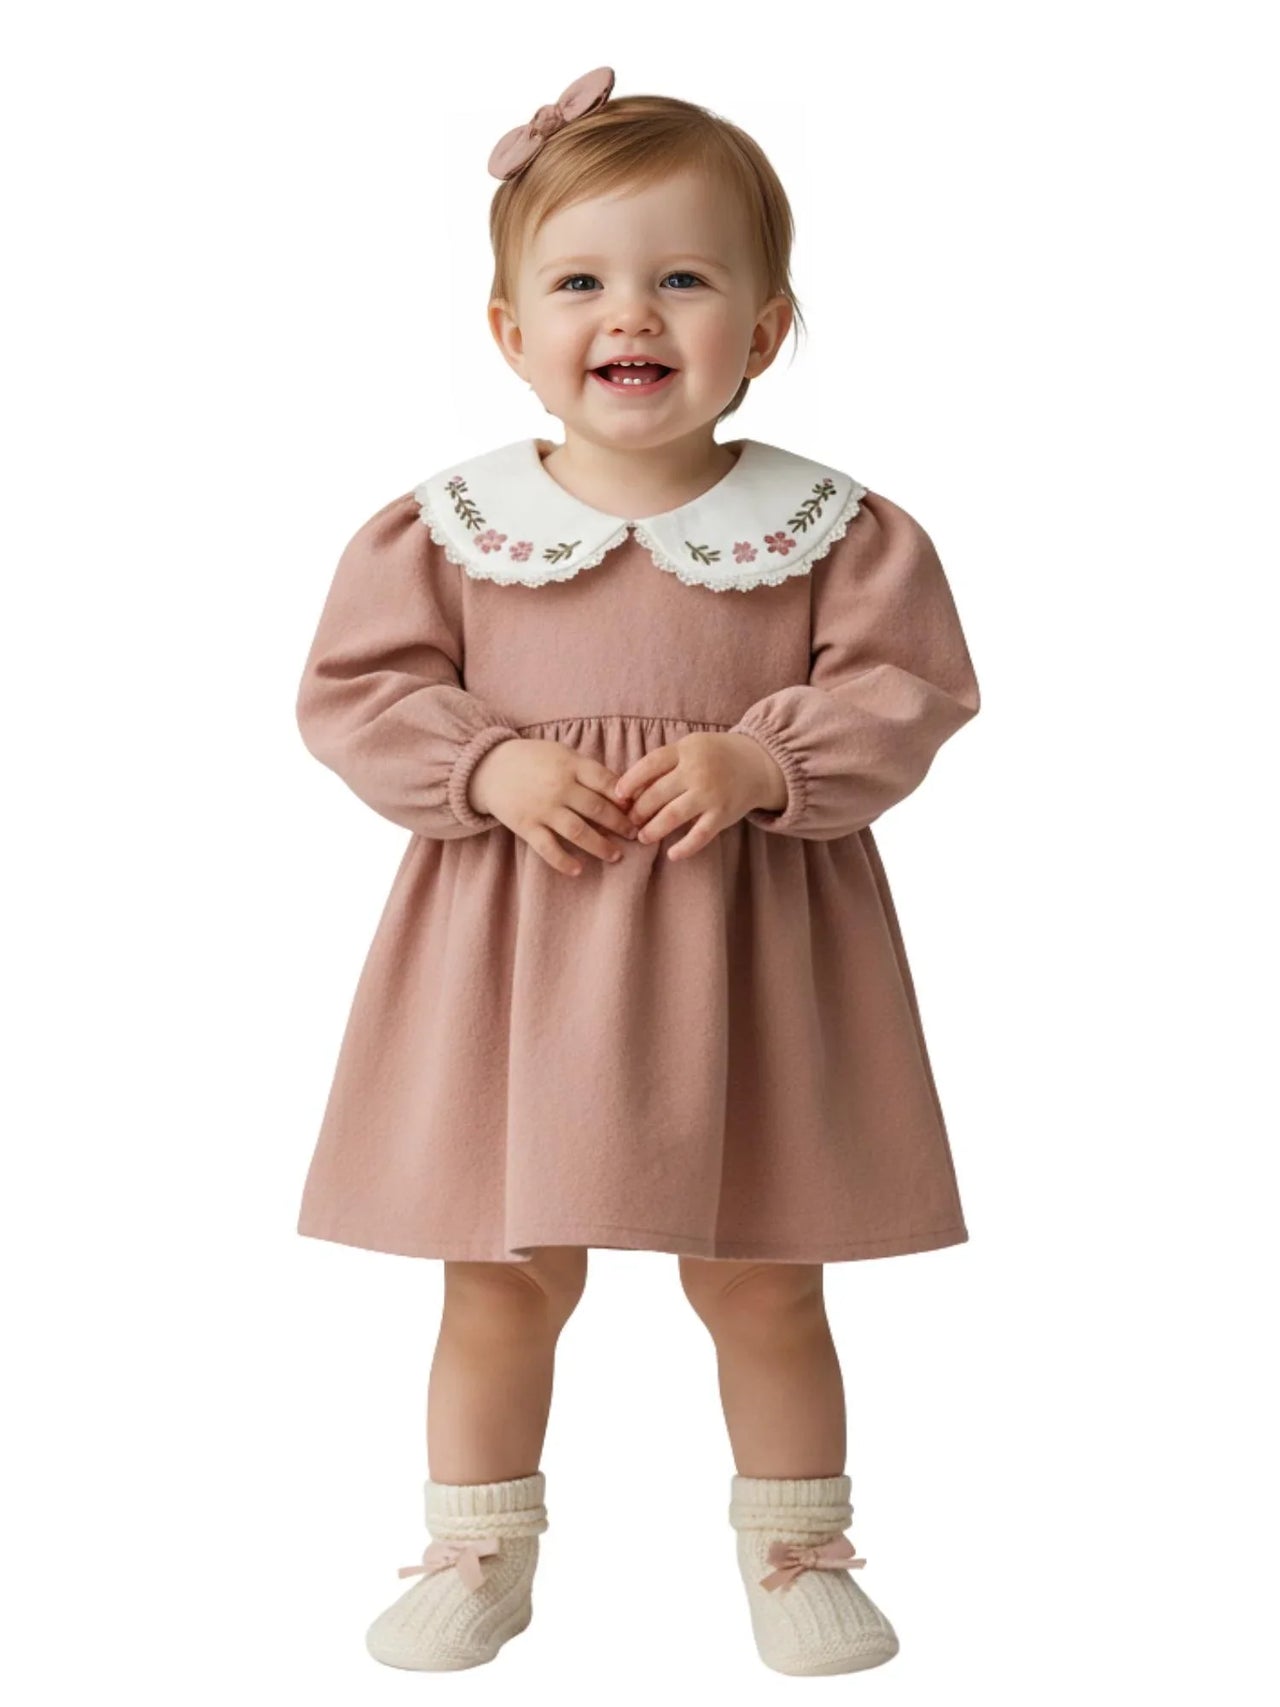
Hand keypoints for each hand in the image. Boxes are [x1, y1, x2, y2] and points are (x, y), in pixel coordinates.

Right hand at [469, 737, 637, 877]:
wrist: (490, 767)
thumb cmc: (534, 759)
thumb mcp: (563, 754)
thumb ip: (589, 771)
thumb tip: (623, 792)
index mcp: (571, 765)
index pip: (607, 783)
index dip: (626, 799)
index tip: (639, 810)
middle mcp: (559, 787)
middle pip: (598, 810)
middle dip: (620, 825)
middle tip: (634, 835)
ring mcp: (542, 808)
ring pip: (578, 832)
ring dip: (600, 846)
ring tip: (615, 856)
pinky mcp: (526, 826)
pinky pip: (548, 848)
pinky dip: (563, 861)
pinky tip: (578, 870)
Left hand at [610, 732, 787, 860]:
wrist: (758, 763)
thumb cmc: (715, 756)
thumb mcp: (690, 748)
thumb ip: (665, 763)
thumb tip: (630, 788)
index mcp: (686, 751)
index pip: (650, 764)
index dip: (630, 781)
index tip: (617, 796)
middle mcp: (697, 771)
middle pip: (657, 793)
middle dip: (639, 811)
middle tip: (630, 821)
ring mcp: (711, 794)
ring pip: (673, 816)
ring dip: (653, 830)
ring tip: (643, 837)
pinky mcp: (723, 814)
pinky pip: (700, 835)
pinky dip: (685, 848)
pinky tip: (672, 855)